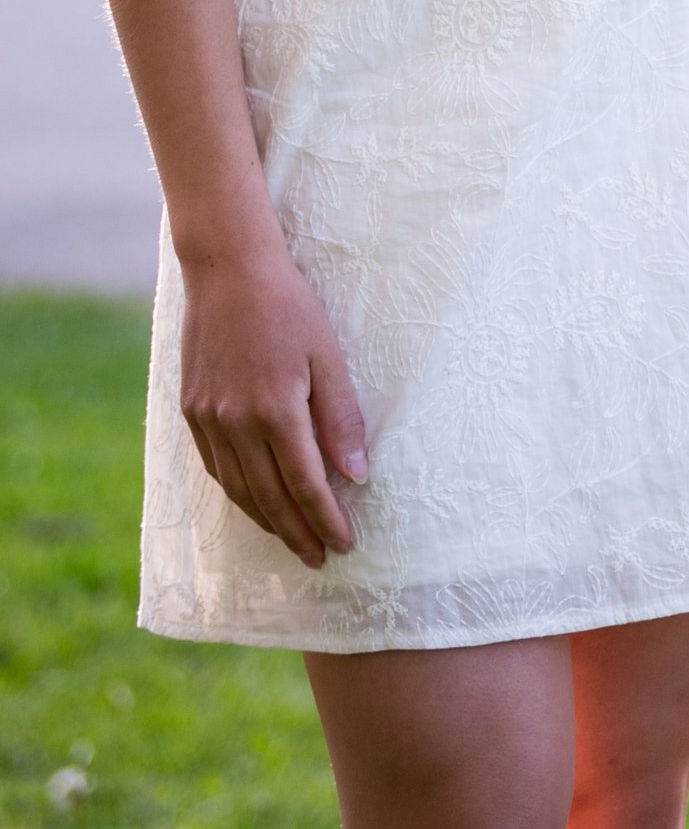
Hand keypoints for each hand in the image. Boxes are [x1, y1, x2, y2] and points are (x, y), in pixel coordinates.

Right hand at [179, 238, 368, 564]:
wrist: (227, 270)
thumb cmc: (288, 305)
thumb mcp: (327, 354)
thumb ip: (340, 417)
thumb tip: (357, 475)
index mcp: (275, 409)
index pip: (304, 484)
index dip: (325, 519)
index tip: (345, 543)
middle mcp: (236, 423)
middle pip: (269, 497)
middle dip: (298, 533)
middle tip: (321, 558)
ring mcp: (208, 419)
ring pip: (238, 490)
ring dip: (266, 522)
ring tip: (293, 541)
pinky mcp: (191, 411)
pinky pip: (216, 468)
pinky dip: (238, 494)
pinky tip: (255, 503)